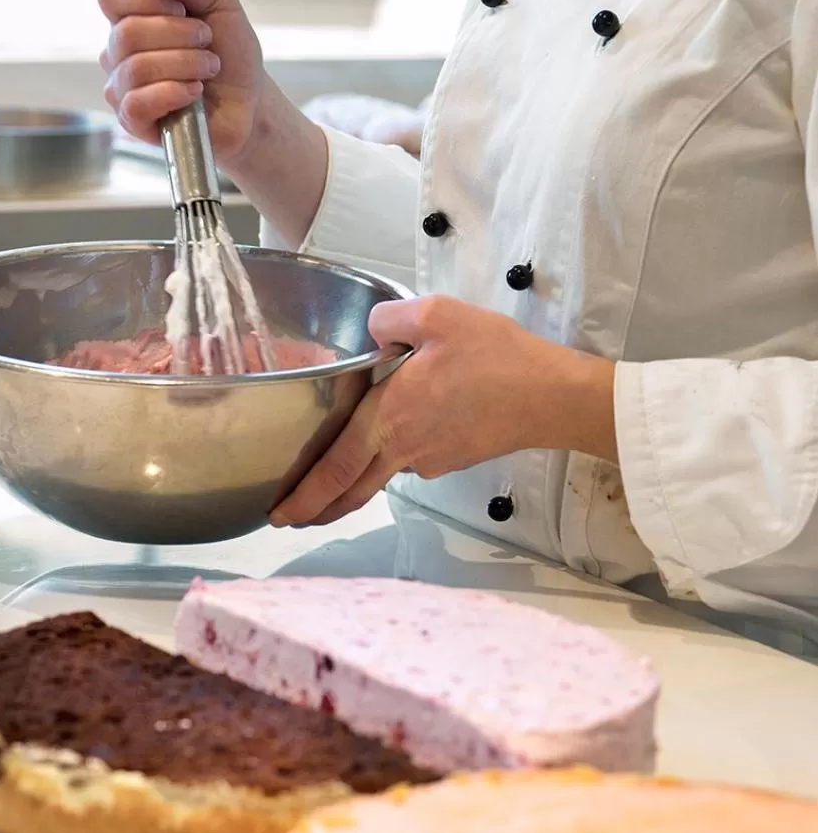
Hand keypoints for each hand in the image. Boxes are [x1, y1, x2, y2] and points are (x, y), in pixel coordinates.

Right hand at [97, 0, 265, 169]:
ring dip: (185, 65)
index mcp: (133, 16)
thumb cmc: (231, 52)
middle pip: (127, 32)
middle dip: (179, 35)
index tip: (182, 8)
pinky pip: (136, 103)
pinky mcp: (132, 120)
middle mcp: (119, 50)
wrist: (249, 102)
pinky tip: (193, 93)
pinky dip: (172, 93)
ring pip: (135, 68)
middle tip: (207, 43)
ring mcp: (121, 86)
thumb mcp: (220, 5)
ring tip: (208, 70)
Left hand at [269, 296, 617, 526]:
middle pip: (351, 489)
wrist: (554, 395)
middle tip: (289, 517)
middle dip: (316, 507)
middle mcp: (405, 450)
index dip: (305, 494)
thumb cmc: (497, 357)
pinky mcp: (454, 458)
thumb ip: (390, 319)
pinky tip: (399, 430)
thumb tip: (371, 332)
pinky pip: (412, 457)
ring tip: (333, 469)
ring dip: (356, 475)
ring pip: (382, 472)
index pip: (335, 468)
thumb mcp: (437, 316)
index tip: (278, 514)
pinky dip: (395, 453)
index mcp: (390, 420)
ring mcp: (431, 460)